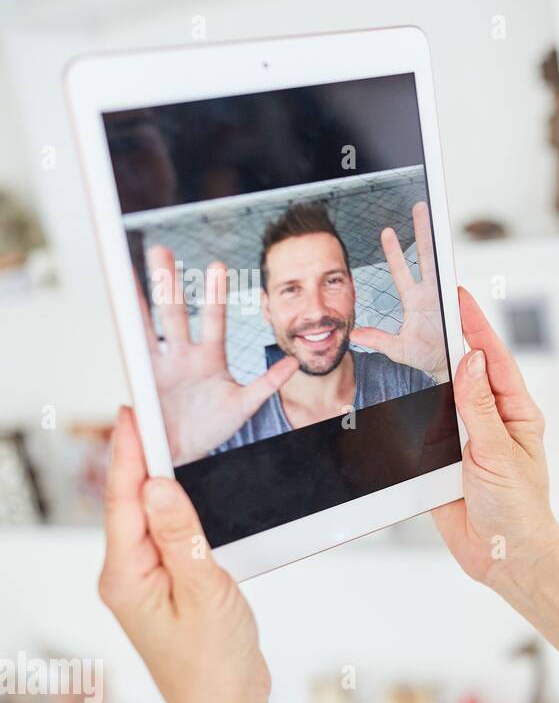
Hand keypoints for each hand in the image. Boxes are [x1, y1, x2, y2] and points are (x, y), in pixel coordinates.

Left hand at [98, 406, 270, 702]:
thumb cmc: (214, 664)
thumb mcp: (205, 591)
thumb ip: (181, 535)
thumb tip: (157, 486)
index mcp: (126, 576)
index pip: (125, 500)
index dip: (130, 452)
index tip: (135, 412)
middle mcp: (129, 576)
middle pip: (130, 504)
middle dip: (138, 457)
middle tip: (150, 415)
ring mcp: (149, 583)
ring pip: (150, 519)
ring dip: (158, 482)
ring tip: (166, 443)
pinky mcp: (172, 588)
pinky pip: (169, 537)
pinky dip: (178, 511)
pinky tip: (189, 496)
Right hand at [143, 246, 297, 464]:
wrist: (186, 452)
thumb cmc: (213, 428)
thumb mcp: (245, 406)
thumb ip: (268, 383)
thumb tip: (294, 363)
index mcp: (209, 357)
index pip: (213, 318)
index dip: (214, 294)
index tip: (215, 266)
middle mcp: (183, 355)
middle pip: (175, 311)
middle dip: (169, 282)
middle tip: (161, 250)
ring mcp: (160, 364)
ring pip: (149, 323)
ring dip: (141, 298)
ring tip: (130, 271)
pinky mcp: (144, 378)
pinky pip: (135, 350)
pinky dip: (128, 330)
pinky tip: (120, 309)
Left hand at [350, 201, 446, 377]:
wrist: (447, 368)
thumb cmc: (426, 356)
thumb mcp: (397, 349)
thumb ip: (377, 338)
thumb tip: (355, 333)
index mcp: (415, 300)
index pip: (402, 270)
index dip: (395, 251)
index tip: (387, 231)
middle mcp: (430, 293)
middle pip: (426, 256)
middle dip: (422, 231)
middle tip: (419, 208)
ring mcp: (445, 296)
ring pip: (440, 262)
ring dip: (438, 241)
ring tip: (437, 219)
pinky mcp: (455, 304)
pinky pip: (454, 283)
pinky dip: (452, 267)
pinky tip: (449, 252)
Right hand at [433, 288, 558, 586]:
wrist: (504, 558)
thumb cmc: (519, 509)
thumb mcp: (498, 453)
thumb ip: (479, 407)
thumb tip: (471, 360)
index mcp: (516, 414)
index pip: (494, 360)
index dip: (476, 327)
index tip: (459, 298)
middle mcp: (492, 423)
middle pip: (465, 374)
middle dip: (446, 342)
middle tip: (425, 309)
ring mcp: (467, 441)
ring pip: (441, 400)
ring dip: (425, 379)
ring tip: (406, 342)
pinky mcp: (443, 463)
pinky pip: (422, 433)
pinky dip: (409, 418)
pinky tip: (397, 400)